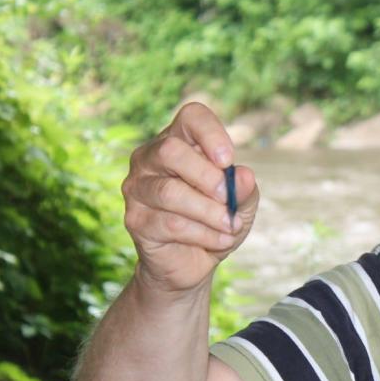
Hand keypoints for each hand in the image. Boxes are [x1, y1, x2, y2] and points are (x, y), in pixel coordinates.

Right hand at [121, 102, 258, 291]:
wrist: (193, 263)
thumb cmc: (216, 222)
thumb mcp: (241, 205)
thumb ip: (244, 189)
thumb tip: (243, 175)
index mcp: (178, 142)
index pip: (191, 117)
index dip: (211, 133)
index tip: (228, 160)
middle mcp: (150, 158)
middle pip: (171, 151)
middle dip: (208, 178)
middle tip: (229, 201)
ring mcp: (137, 188)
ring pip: (171, 192)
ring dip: (209, 213)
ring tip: (230, 227)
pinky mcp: (135, 219)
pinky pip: (171, 224)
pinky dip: (204, 234)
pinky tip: (220, 241)